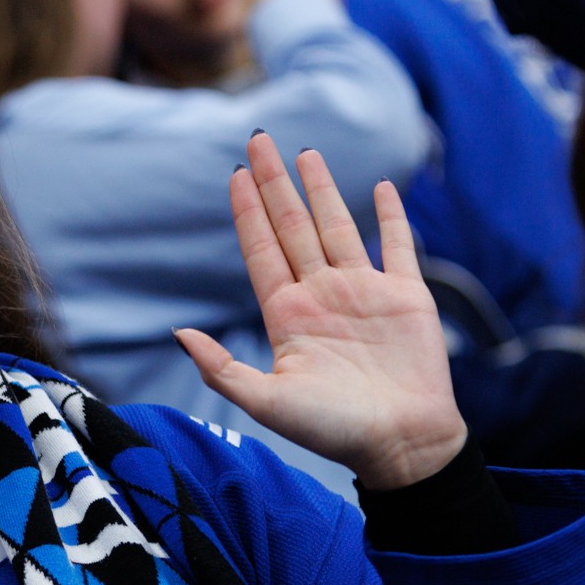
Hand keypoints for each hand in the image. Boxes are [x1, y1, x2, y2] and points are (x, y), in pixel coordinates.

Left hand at [177, 133, 464, 490]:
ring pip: (338, 227)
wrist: (403, 445)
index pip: (261, 250)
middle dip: (275, 183)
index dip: (247, 212)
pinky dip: (391, 217)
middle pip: (293, 226)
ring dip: (322, 190)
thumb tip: (178, 334)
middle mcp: (322, 296)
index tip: (234, 174)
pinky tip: (382, 189)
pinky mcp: (406, 297)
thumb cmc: (334, 431)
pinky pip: (398, 246)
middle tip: (259, 139)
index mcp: (288, 315)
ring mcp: (364, 293)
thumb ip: (222, 368)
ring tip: (305, 153)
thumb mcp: (268, 401)